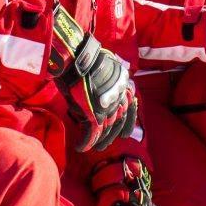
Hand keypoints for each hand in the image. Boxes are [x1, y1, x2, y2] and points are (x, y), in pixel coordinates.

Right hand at [49, 25, 136, 153]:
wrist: (77, 58)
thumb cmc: (87, 60)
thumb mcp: (105, 70)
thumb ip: (108, 84)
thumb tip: (104, 95)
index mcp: (124, 86)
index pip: (129, 109)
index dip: (127, 122)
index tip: (125, 133)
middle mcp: (119, 98)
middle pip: (118, 122)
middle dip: (112, 135)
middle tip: (105, 145)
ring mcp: (108, 107)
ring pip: (106, 130)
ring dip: (100, 141)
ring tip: (94, 148)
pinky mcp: (94, 115)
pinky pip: (91, 133)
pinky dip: (85, 142)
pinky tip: (80, 147)